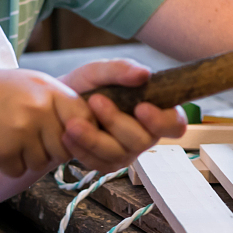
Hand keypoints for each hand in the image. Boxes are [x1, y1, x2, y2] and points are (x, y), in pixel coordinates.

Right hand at [0, 69, 84, 177]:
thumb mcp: (20, 86)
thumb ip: (51, 103)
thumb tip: (81, 129)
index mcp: (47, 87)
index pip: (84, 118)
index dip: (75, 133)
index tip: (59, 137)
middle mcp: (41, 105)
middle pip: (64, 146)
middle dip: (45, 150)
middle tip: (17, 137)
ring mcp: (25, 127)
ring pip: (41, 162)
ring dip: (22, 157)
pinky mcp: (7, 149)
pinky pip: (17, 171)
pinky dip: (3, 165)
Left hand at [56, 59, 187, 172]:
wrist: (58, 102)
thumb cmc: (87, 84)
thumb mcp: (100, 70)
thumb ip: (121, 69)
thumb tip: (144, 74)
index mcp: (155, 110)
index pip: (175, 124)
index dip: (162, 121)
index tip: (141, 107)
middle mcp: (146, 134)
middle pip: (143, 140)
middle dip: (117, 122)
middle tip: (96, 100)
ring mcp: (127, 152)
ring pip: (120, 155)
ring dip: (95, 138)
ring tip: (73, 121)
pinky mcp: (107, 162)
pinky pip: (100, 163)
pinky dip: (82, 149)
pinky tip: (68, 134)